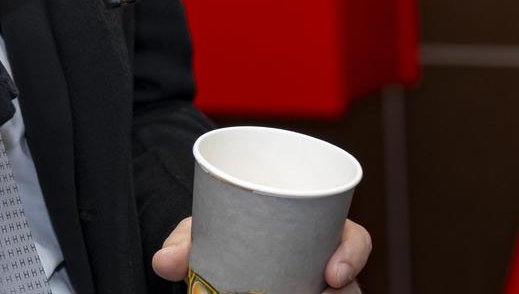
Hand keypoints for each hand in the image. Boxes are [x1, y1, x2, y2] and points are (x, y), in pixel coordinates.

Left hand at [151, 215, 371, 292]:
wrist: (208, 252)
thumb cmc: (221, 231)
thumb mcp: (204, 230)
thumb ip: (184, 242)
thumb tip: (164, 262)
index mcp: (315, 231)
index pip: (354, 239)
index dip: (353, 254)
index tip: (334, 272)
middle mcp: (322, 263)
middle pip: (351, 283)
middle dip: (345, 293)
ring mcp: (312, 287)